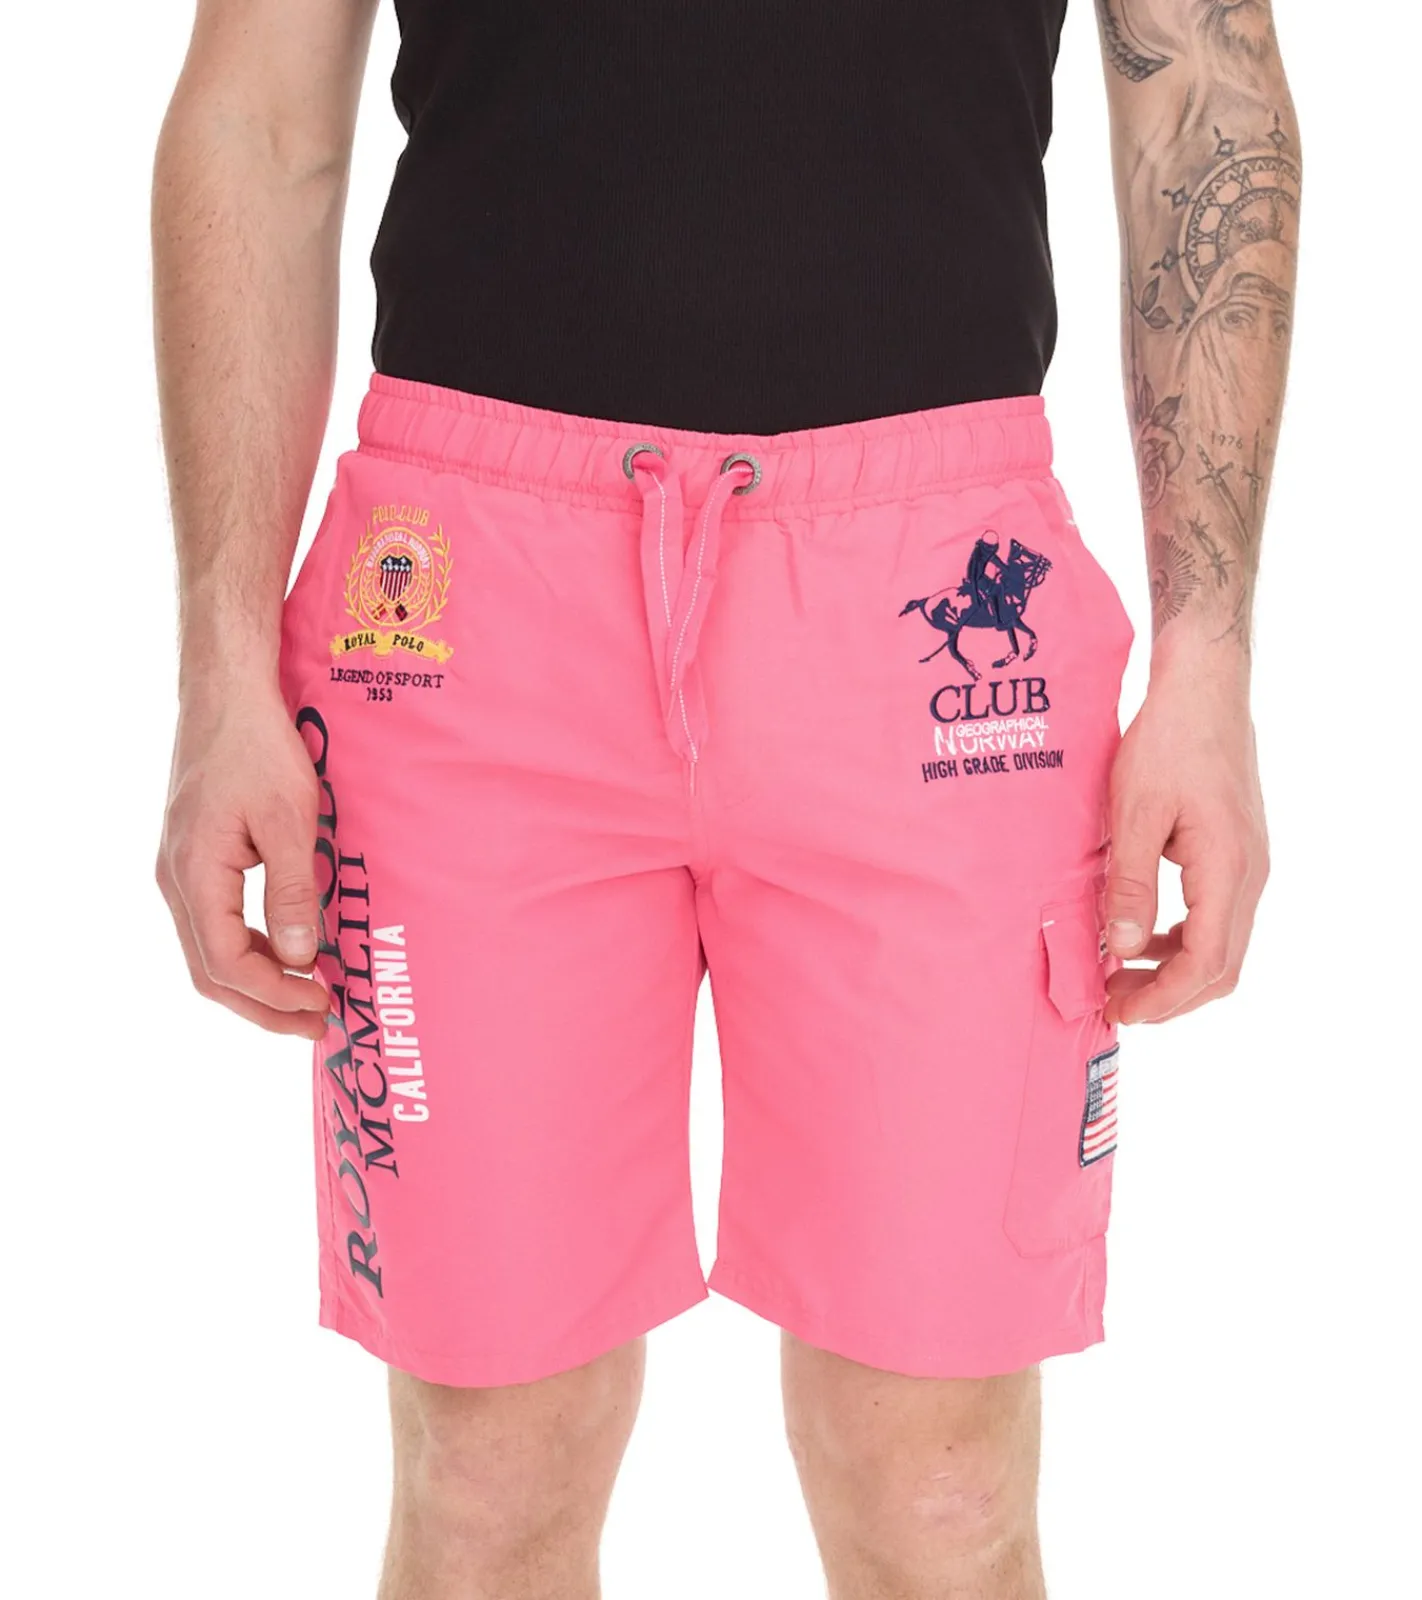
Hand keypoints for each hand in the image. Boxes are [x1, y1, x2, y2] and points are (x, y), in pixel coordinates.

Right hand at [157, 682, 328, 1038]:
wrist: (226, 697)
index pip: (229, 964)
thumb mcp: (290, 820)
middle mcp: (176, 882)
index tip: (324, 1004)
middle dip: (265, 1006)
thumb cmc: (258, 749)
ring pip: (211, 952)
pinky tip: (292, 952)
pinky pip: (217, 924)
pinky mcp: (196, 861)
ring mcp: (181, 873)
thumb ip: (294, 892)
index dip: (277, 994)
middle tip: (319, 1023)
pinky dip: (253, 949)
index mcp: (195, 876)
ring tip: (311, 996)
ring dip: (260, 981)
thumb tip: (303, 959)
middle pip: (212, 973)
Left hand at [1103, 660, 1268, 1024]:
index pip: (1204, 963)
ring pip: (1222, 945)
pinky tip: (1142, 935)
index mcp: (1227, 870)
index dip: (1162, 998)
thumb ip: (1130, 883)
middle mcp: (1249, 874)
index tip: (1119, 1011)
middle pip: (1221, 967)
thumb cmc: (1167, 742)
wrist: (1204, 690)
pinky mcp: (1238, 853)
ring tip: (1120, 974)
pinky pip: (1217, 916)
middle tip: (1114, 1003)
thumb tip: (1123, 947)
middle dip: (1169, 997)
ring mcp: (1249, 865)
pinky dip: (1182, 940)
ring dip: (1175, 971)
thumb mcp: (1135, 812)